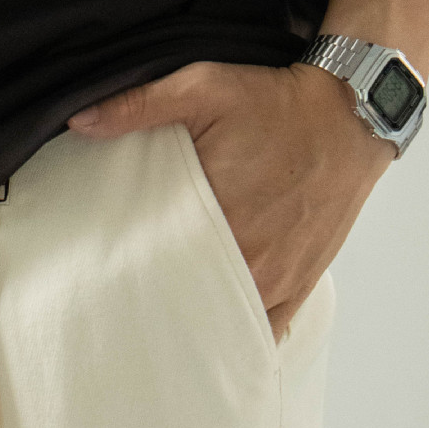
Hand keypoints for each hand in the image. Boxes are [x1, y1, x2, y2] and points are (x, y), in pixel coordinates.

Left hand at [68, 59, 393, 340]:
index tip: (103, 286)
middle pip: (192, 302)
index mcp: (220, 216)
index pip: (160, 269)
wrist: (349, 114)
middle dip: (159, 307)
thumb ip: (139, 106)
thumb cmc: (276, 103)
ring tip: (163, 326)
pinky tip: (214, 339)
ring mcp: (281, 276)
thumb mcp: (203, 87)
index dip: (130, 281)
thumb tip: (79, 121)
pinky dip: (241, 333)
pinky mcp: (303, 281)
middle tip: (124, 310)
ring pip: (228, 321)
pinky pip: (269, 328)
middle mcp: (253, 259)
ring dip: (199, 322)